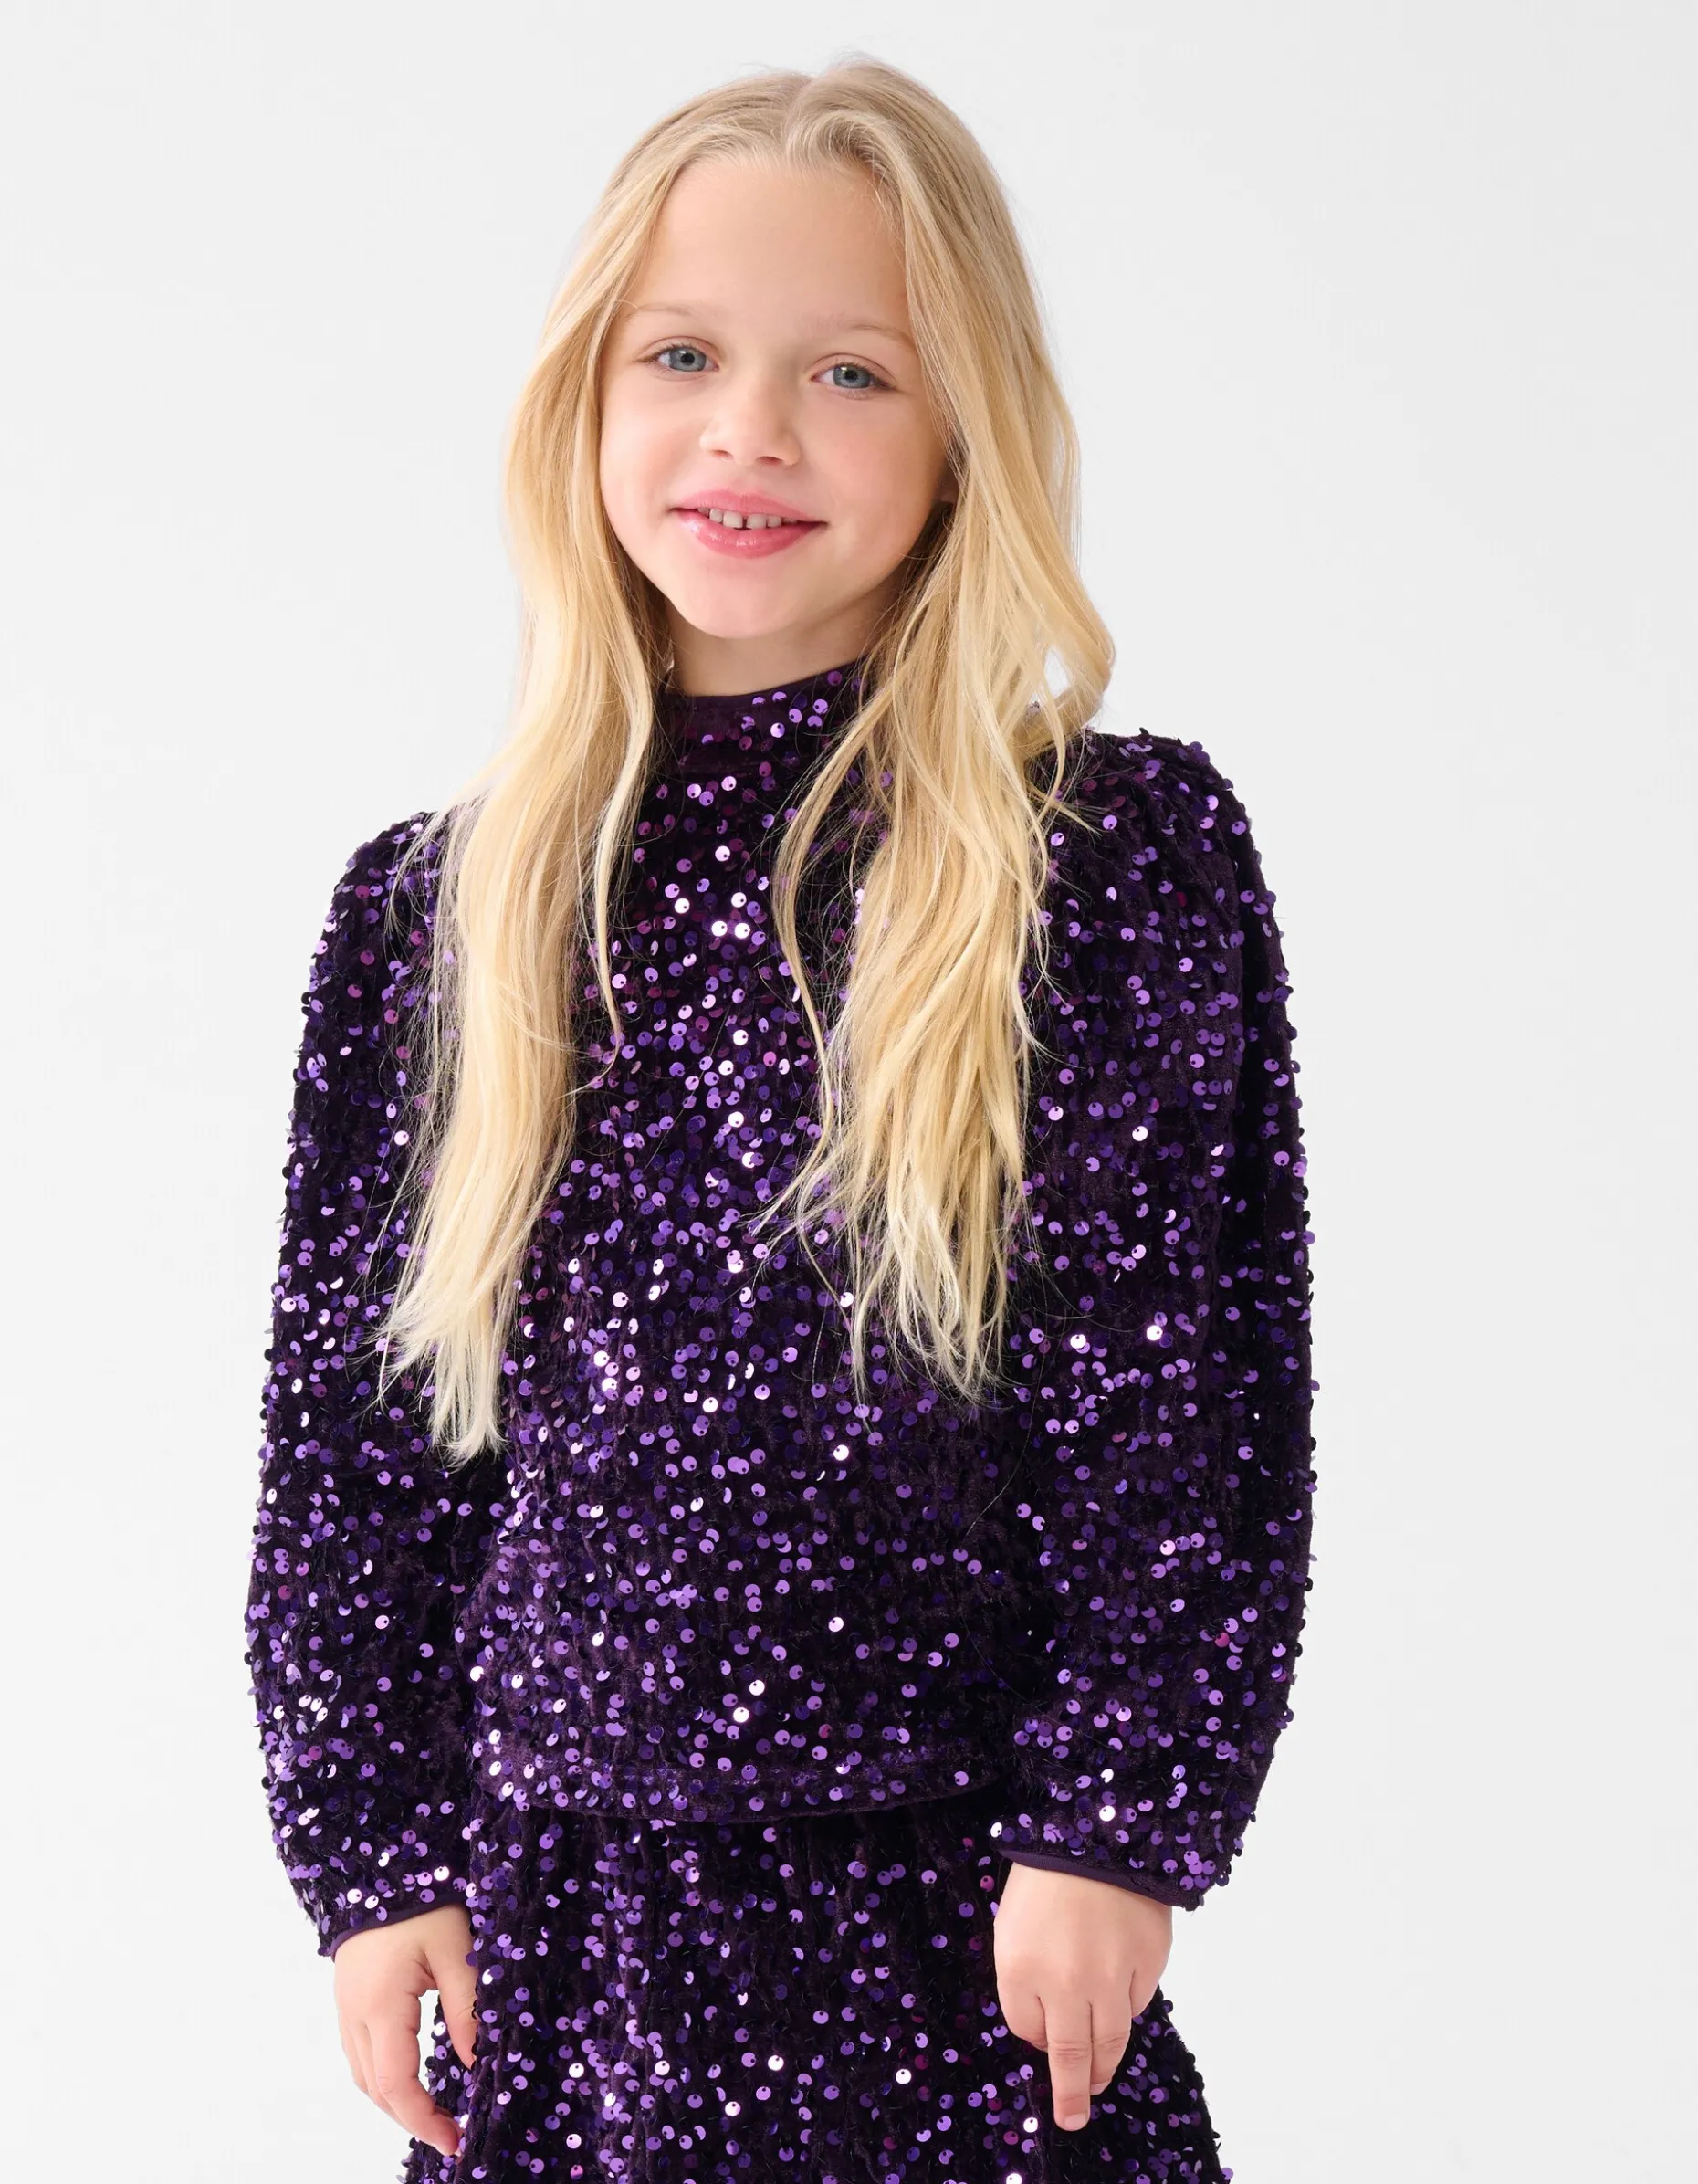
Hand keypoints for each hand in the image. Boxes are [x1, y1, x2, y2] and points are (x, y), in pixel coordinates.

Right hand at [332, 1905, 476, 2159]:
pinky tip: (412, 2080)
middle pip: (375, 2089)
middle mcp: (353, 2014)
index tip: (455, 2141)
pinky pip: (362, 2053)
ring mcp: (346, 2007)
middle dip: (411, 2118)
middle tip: (452, 2134)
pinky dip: (385, 2077)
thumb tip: (479, 2065)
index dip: (424, 2120)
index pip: (395, 2085)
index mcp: (378, 2006)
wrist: (381, 1861)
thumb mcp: (457, 1948)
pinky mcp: (350, 1998)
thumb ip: (467, 2009)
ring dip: (396, 2101)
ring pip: (364, 2075)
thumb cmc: (423, 1898)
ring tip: (436, 2115)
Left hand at [994, 1863, 1171, 2132]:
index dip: (1036, 2038)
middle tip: (1073, 2116)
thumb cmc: (1044, 1876)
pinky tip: (1119, 1994)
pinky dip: (1127, 2006)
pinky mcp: (1149, 1962)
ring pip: (1110, 2040)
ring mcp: (1113, 1974)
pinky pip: (1138, 2002)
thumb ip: (1024, 1984)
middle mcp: (1068, 1981)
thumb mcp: (1012, 1927)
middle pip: (1072, 2054)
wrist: (1097, 1830)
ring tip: (1097, 2082)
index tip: (1044, 2043)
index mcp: (1022, 1966)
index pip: (1027, 2030)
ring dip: (1103, 2067)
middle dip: (1072, 2092)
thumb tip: (1047, 2033)